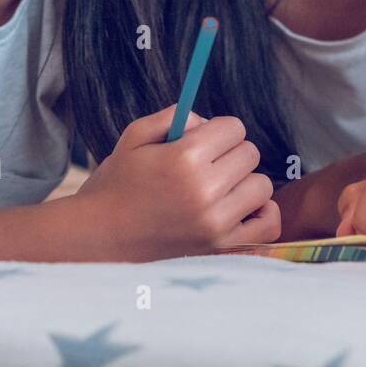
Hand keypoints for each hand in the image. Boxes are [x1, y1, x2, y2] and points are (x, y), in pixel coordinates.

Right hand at [74, 105, 280, 259]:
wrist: (97, 239)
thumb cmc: (116, 184)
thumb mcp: (134, 136)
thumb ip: (176, 117)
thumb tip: (210, 123)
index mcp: (183, 159)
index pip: (233, 127)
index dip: (218, 130)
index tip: (202, 141)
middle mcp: (204, 191)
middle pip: (249, 153)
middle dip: (229, 153)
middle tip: (206, 165)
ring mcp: (215, 224)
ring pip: (261, 186)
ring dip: (243, 182)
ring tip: (218, 189)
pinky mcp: (221, 249)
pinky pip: (268, 224)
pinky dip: (261, 213)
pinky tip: (239, 209)